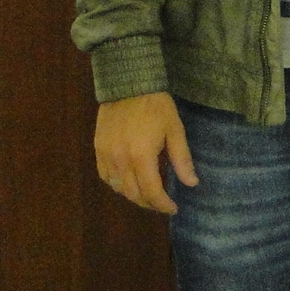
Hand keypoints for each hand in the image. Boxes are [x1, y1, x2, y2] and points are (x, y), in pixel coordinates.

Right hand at [95, 92, 197, 213]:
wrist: (128, 82)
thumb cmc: (156, 105)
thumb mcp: (175, 130)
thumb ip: (181, 159)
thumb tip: (192, 184)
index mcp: (142, 156)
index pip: (152, 192)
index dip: (163, 205)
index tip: (173, 207)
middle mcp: (121, 160)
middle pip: (133, 194)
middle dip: (149, 203)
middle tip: (161, 201)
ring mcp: (106, 154)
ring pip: (117, 188)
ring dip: (133, 195)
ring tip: (146, 192)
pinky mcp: (98, 148)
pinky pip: (105, 175)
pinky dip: (116, 183)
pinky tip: (127, 180)